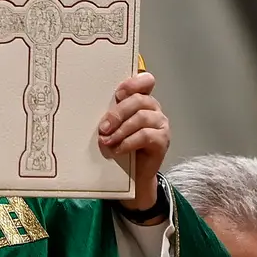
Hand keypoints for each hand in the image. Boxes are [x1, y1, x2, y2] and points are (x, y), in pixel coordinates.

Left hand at [98, 72, 169, 213]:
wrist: (134, 175)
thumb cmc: (122, 146)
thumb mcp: (114, 127)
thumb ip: (111, 115)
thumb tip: (93, 112)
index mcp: (142, 100)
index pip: (146, 81)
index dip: (133, 83)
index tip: (118, 94)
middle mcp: (154, 109)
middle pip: (138, 100)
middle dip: (117, 113)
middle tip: (103, 127)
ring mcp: (160, 124)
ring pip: (141, 117)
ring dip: (121, 130)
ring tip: (107, 141)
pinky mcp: (163, 140)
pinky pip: (145, 136)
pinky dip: (128, 142)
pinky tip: (118, 150)